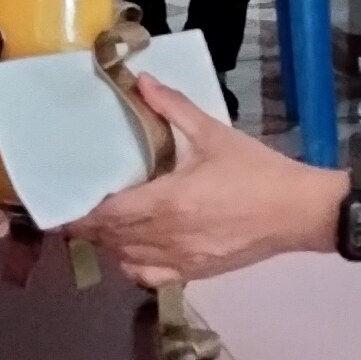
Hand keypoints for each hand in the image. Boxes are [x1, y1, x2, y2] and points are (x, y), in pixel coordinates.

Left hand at [66, 79, 332, 285]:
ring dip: (109, 246)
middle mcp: (168, 236)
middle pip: (112, 239)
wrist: (299, 211)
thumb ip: (173, 108)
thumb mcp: (214, 134)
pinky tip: (132, 252)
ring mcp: (181, 260)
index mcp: (169, 201)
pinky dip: (133, 267)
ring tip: (102, 227)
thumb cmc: (257, 171)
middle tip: (77, 212)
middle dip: (90, 229)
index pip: (109, 214)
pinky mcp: (196, 273)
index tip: (62, 207)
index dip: (80, 215)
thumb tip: (140, 81)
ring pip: (127, 260)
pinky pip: (150, 278)